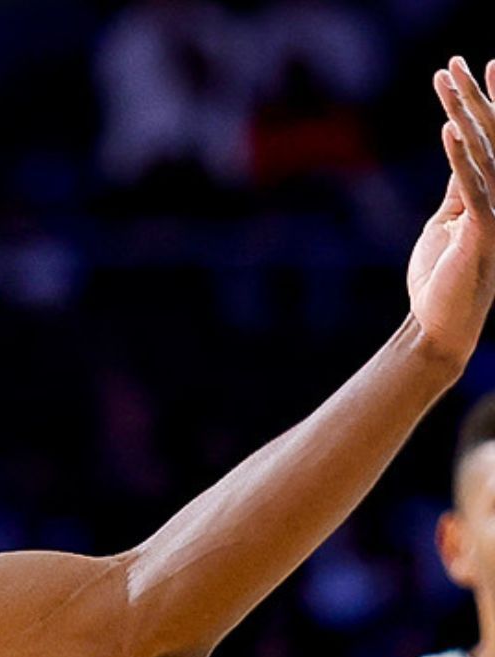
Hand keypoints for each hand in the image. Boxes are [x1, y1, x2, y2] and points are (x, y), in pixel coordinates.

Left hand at [410, 57, 494, 365]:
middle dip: (472, 95)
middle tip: (454, 60)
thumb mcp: (451, 218)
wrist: (440, 322)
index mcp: (493, 190)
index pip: (494, 136)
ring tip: (445, 80)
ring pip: (482, 152)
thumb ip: (460, 185)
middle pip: (490, 134)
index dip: (489, 100)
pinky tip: (449, 131)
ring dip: (462, 114)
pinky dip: (460, 159)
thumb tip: (459, 145)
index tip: (483, 63)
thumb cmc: (443, 274)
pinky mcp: (481, 231)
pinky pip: (471, 188)